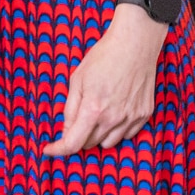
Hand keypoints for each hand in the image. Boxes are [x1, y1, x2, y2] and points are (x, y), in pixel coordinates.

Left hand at [42, 3, 170, 155]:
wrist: (135, 44)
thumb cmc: (103, 57)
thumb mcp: (77, 79)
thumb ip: (70, 108)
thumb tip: (66, 130)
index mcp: (93, 109)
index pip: (73, 143)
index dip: (58, 150)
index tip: (49, 149)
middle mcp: (113, 118)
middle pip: (90, 144)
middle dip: (79, 135)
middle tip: (78, 117)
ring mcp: (131, 118)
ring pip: (108, 143)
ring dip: (98, 135)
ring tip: (98, 113)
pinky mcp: (144, 115)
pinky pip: (127, 135)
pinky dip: (117, 130)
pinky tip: (114, 111)